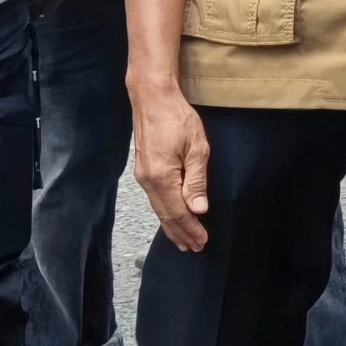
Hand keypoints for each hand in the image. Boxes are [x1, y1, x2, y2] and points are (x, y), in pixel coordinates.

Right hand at [132, 82, 211, 251]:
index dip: (191, 229)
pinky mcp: (144, 169)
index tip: (202, 242)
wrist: (152, 98)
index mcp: (162, 178)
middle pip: (165, 215)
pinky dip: (165, 212)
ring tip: (183, 239)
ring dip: (172, 225)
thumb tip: (198, 210)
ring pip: (158, 208)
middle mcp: (148, 181)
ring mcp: (143, 176)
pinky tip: (171, 216)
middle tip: (194, 247)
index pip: (178, 212)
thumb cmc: (177, 118)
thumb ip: (197, 181)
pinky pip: (155, 199)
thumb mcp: (196, 148)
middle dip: (181, 233)